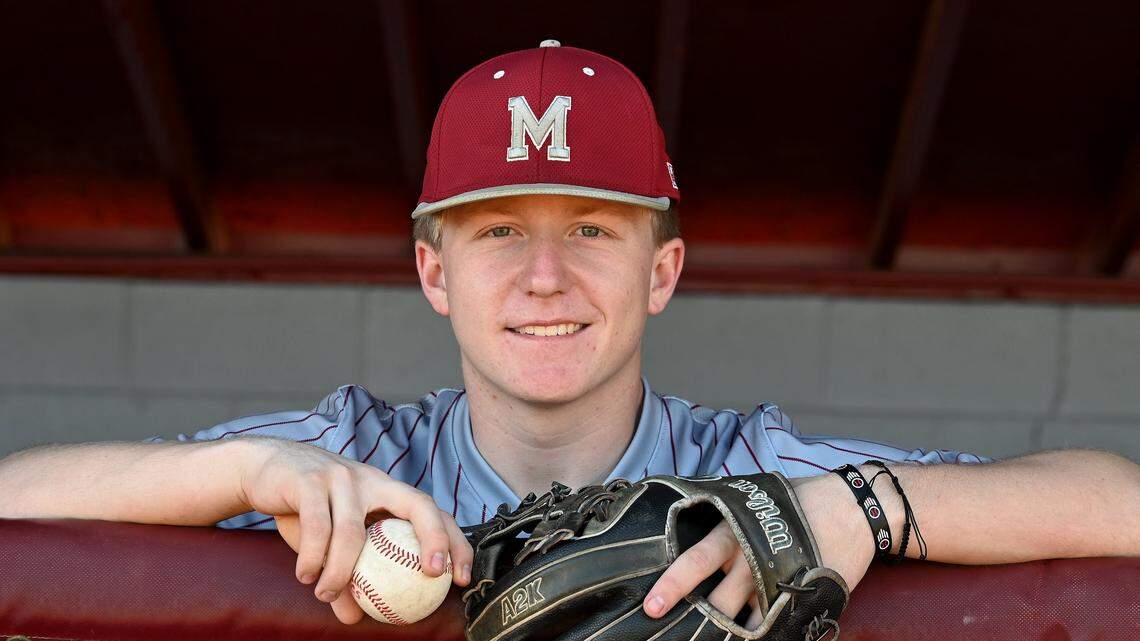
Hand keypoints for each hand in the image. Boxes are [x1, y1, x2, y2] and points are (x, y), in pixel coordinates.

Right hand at [235, 437, 473, 624]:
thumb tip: (355, 618)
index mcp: (385, 490)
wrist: (264, 469)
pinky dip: (312, 558)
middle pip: (417, 504)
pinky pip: (317, 528)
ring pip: (352, 532)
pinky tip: (307, 576)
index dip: (452, 540)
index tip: (462, 576)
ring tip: (326, 595)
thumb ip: (345, 577)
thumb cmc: (305, 508)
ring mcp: (342, 477)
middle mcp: (372, 480)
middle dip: (434, 537)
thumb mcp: (329, 542)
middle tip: (431, 574)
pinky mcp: (309, 481)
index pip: (431, 510)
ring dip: (341, 572)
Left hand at [642, 473, 874, 626]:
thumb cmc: (798, 499)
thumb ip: (726, 516)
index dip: (673, 583)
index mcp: (734, 531)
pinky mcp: (801, 595)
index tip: (652, 604)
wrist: (854, 508)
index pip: (696, 560)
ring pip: (745, 617)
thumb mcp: (753, 498)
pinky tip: (753, 632)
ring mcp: (777, 581)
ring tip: (718, 633)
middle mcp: (751, 557)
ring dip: (730, 628)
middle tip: (672, 629)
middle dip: (696, 618)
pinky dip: (761, 629)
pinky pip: (774, 622)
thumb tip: (691, 525)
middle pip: (718, 599)